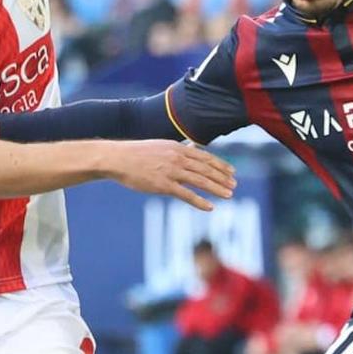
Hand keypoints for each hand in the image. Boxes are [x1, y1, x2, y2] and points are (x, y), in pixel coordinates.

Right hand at [102, 140, 237, 210]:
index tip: (232, 172)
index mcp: (178, 148)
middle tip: (234, 185)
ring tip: (229, 195)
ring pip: (200, 181)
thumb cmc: (138, 154)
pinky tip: (210, 207)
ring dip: (217, 188)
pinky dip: (200, 201)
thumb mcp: (162, 146)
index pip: (205, 157)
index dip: (221, 165)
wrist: (118, 159)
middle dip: (223, 178)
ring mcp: (171, 171)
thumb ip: (180, 148)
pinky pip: (186, 195)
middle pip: (206, 169)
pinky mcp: (163, 185)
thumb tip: (194, 147)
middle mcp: (177, 158)